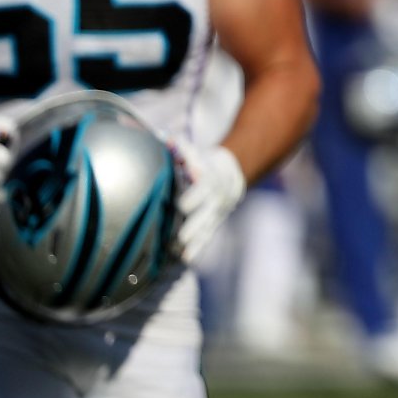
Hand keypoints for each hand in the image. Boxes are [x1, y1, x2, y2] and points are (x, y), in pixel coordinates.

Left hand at [172, 144, 245, 263]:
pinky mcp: (215, 221)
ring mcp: (216, 212)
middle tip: (180, 238)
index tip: (182, 205)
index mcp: (210, 180)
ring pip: (207, 228)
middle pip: (205, 213)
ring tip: (181, 254)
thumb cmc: (205, 161)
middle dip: (194, 225)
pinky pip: (207, 236)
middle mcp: (215, 198)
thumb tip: (164, 138)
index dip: (193, 196)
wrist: (233, 171)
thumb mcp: (195, 152)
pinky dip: (198, 247)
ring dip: (195, 241)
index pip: (202, 189)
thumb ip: (181, 147)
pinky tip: (187, 259)